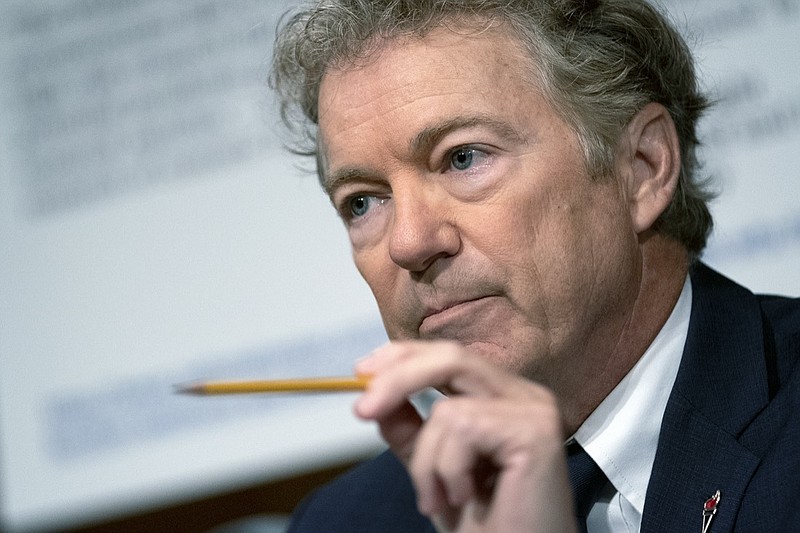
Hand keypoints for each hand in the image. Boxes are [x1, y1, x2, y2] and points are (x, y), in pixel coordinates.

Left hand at [354, 341, 577, 532]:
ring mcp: (534, 409)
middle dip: (396, 380)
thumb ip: (410, 430)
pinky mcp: (536, 429)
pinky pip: (463, 428)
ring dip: (427, 462)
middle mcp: (522, 395)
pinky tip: (466, 498)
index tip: (360, 372)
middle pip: (450, 358)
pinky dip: (448, 470)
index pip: (448, 356)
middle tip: (362, 409)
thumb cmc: (486, 524)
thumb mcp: (432, 469)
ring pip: (447, 407)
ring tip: (438, 499)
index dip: (403, 356)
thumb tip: (374, 395)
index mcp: (501, 397)